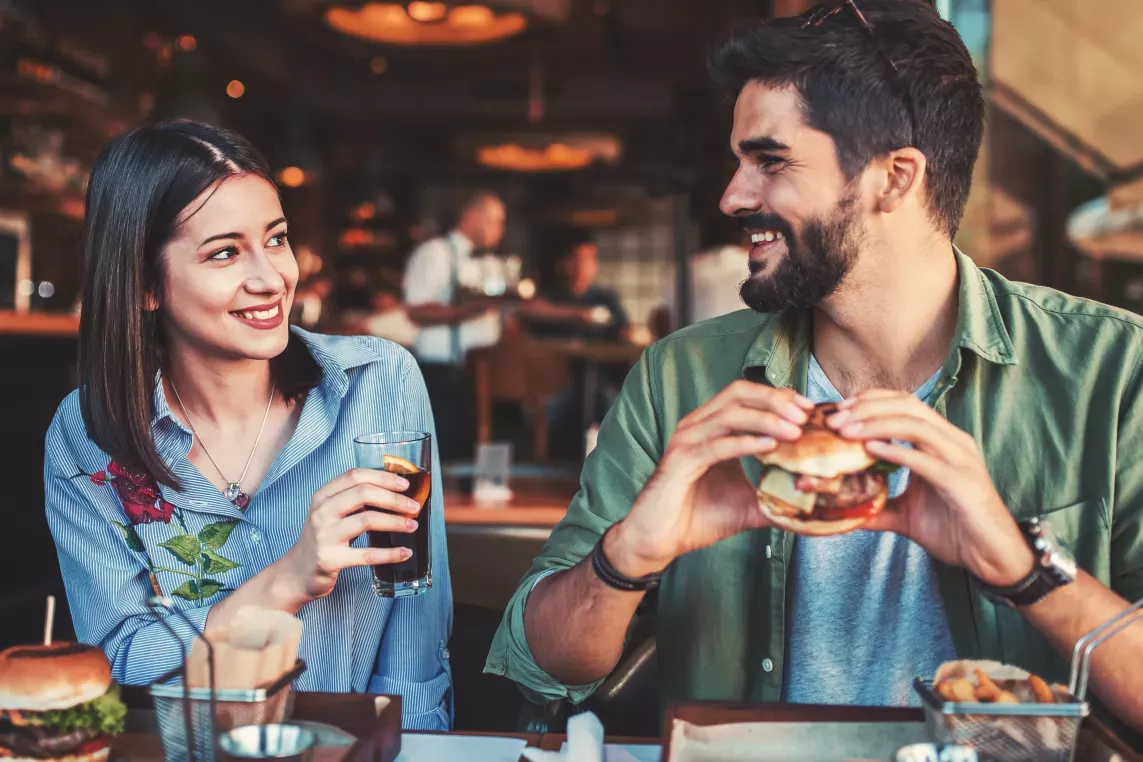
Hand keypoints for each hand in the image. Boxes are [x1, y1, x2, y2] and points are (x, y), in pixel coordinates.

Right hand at [276, 469, 423, 602]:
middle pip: (363, 493)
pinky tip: (404, 552)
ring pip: (367, 520)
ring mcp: (324, 535)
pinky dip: (389, 553)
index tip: (405, 484)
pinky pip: (366, 554)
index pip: (355, 475)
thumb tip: (395, 492)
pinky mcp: (330, 559)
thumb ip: (354, 500)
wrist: (296, 573)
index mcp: (323, 496)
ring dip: (395, 522)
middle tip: (414, 507)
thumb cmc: (322, 539)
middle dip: (394, 499)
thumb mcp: (331, 513)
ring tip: (412, 526)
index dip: (383, 477)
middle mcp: (321, 512)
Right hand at [607, 381, 813, 576]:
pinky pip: (717, 445)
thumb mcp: (747, 505)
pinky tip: (770, 446)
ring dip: (766, 418)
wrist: (659, 541)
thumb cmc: (698, 518)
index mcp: (712, 428)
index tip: (810, 409)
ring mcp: (687, 441)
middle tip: (805, 414)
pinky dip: (745, 442)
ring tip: (795, 430)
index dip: (780, 397)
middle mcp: (697, 426)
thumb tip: (812, 503)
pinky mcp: (681, 461)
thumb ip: (776, 497)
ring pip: (729, 414)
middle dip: (775, 399)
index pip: (747, 396)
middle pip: (738, 393)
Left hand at [828, 391, 1033, 586]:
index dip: (870, 400)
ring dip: (875, 423)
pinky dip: (896, 450)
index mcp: (940, 441)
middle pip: (907, 405)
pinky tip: (871, 450)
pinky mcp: (961, 481)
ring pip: (915, 424)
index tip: (838, 411)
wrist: (992, 557)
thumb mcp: (905, 514)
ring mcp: (959, 458)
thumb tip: (839, 509)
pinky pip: (925, 459)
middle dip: (866, 407)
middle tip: (834, 421)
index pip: (904, 403)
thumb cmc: (954, 531)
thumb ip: (876, 505)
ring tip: (846, 432)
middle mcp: (952, 442)